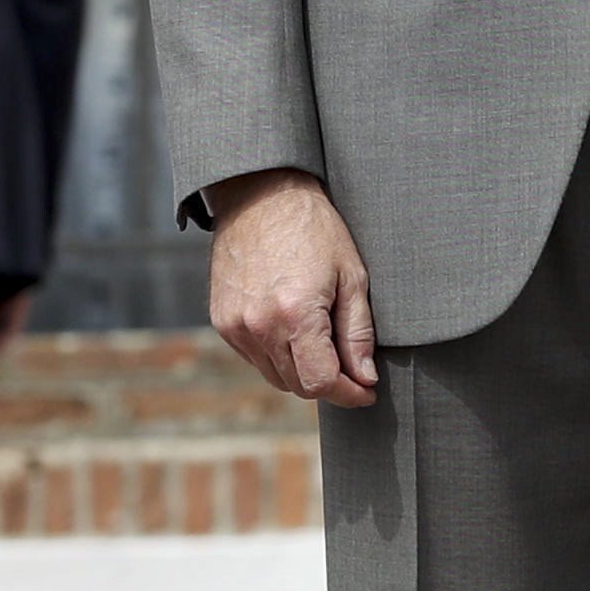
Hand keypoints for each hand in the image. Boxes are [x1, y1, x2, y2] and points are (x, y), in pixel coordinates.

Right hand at [208, 167, 378, 407]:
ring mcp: (235, 325)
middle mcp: (258, 326)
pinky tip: (297, 334)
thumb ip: (358, 333)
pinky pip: (255, 358)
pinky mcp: (221, 321)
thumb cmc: (315, 230)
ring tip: (327, 348)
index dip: (349, 393)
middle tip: (354, 371)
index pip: (321, 382)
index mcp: (295, 315)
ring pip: (275, 376)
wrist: (261, 196)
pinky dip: (278, 357)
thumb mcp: (352, 276)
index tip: (367, 391)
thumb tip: (365, 378)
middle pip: (298, 385)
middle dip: (330, 385)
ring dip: (303, 373)